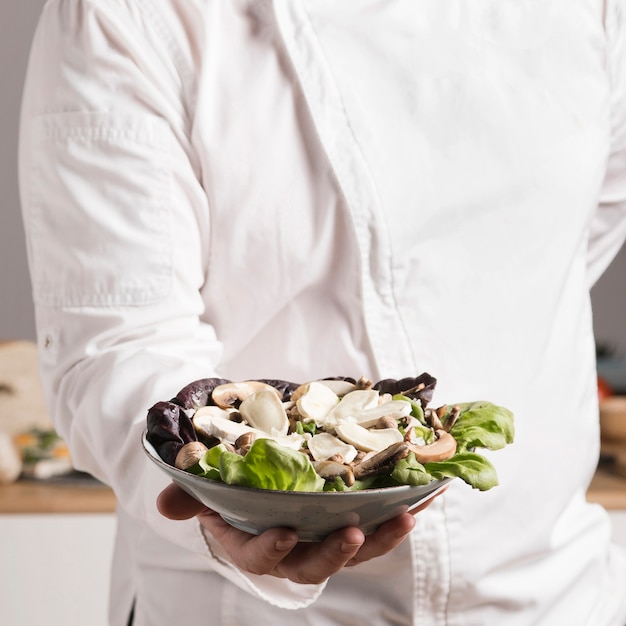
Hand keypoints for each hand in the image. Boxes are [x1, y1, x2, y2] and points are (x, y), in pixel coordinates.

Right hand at [157, 483, 442, 583]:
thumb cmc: (229, 486)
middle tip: (354, 534)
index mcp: (253, 542)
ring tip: (404, 516)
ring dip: (380, 537)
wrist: (255, 476)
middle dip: (334, 554)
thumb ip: (189, 495)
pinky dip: (398, 511)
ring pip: (353, 549)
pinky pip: (376, 523)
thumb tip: (166, 504)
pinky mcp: (348, 521)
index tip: (285, 531)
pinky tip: (423, 494)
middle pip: (313, 564)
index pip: (259, 556)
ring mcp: (323, 536)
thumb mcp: (207, 488)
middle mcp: (292, 547)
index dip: (271, 549)